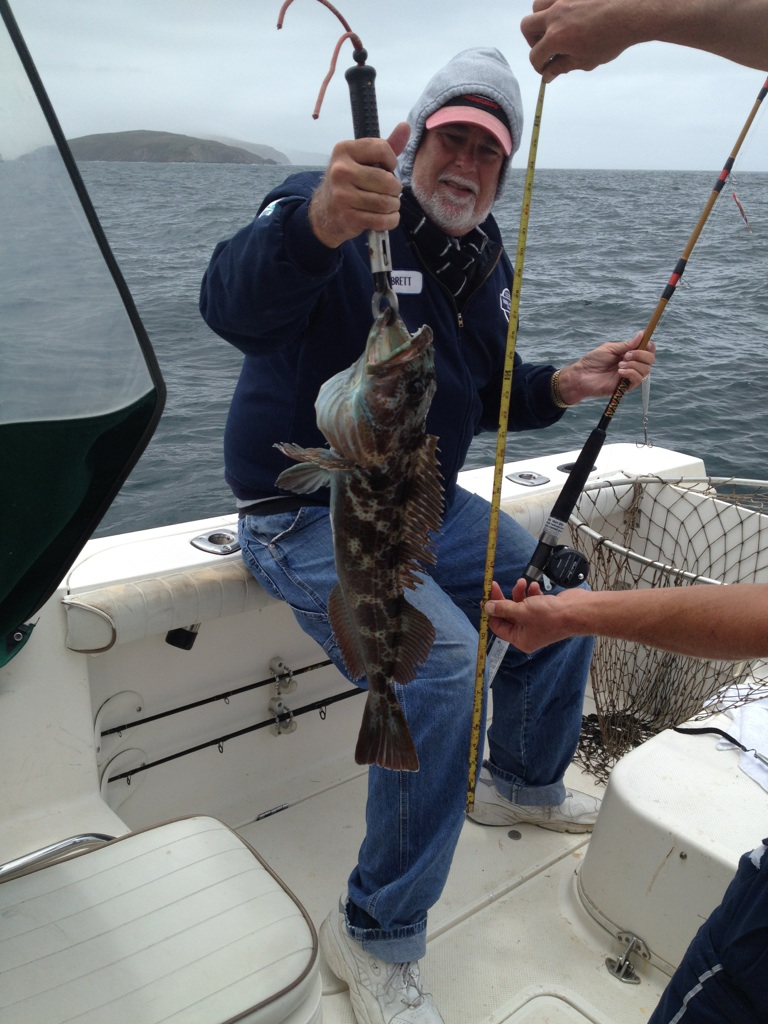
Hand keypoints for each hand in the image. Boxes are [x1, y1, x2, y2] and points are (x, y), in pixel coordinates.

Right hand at [308, 122, 409, 248]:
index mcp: (344, 150)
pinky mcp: (348, 217)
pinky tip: (387, 217)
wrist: (325, 212)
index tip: (387, 169)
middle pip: (387, 180)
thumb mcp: (362, 160)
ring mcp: (342, 195)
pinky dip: (390, 220)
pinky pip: (381, 220)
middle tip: (390, 192)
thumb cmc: (349, 182)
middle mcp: (340, 171)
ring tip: (389, 205)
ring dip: (394, 206)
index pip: (382, 149)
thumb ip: (384, 146)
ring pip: (385, 202)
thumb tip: (406, 126)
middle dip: (395, 189)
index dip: (391, 161)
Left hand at [485, 579, 576, 651]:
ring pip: (520, 606)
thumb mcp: (521, 611)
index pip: (498, 627)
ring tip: (522, 582)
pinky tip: (535, 587)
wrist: (576, 611)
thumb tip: (488, 607)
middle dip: (504, 599)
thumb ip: (503, 608)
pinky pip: (532, 602)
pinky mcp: (544, 612)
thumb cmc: (551, 616)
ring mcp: (536, 622)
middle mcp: (528, 633)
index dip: (491, 612)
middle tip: (495, 585)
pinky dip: (531, 594)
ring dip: (519, 593)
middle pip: (508, 614)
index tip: (486, 597)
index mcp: (520, 639)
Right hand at [521, 0, 645, 80]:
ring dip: (541, 18)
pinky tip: (569, 13)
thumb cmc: (612, 38)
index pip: (536, 55)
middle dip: (533, 40)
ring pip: (537, 5)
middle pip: (527, 26)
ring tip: (555, 26)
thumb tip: (548, 74)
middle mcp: (555, 15)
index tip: (546, 69)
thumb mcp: (586, 60)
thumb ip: (563, 66)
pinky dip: (556, 5)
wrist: (632, 12)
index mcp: (556, 37)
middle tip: (546, 47)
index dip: (539, 65)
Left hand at [555, 330, 654, 404]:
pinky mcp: (627, 386)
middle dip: (641, 355)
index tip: (644, 343)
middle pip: (650, 359)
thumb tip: (642, 334)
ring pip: (646, 370)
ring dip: (634, 365)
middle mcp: (633, 365)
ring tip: (619, 365)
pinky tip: (619, 372)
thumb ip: (627, 344)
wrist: (583, 375)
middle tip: (626, 355)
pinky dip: (631, 373)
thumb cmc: (593, 361)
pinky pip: (638, 379)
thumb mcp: (611, 349)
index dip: (649, 346)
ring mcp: (630, 376)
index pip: (648, 350)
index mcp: (630, 354)